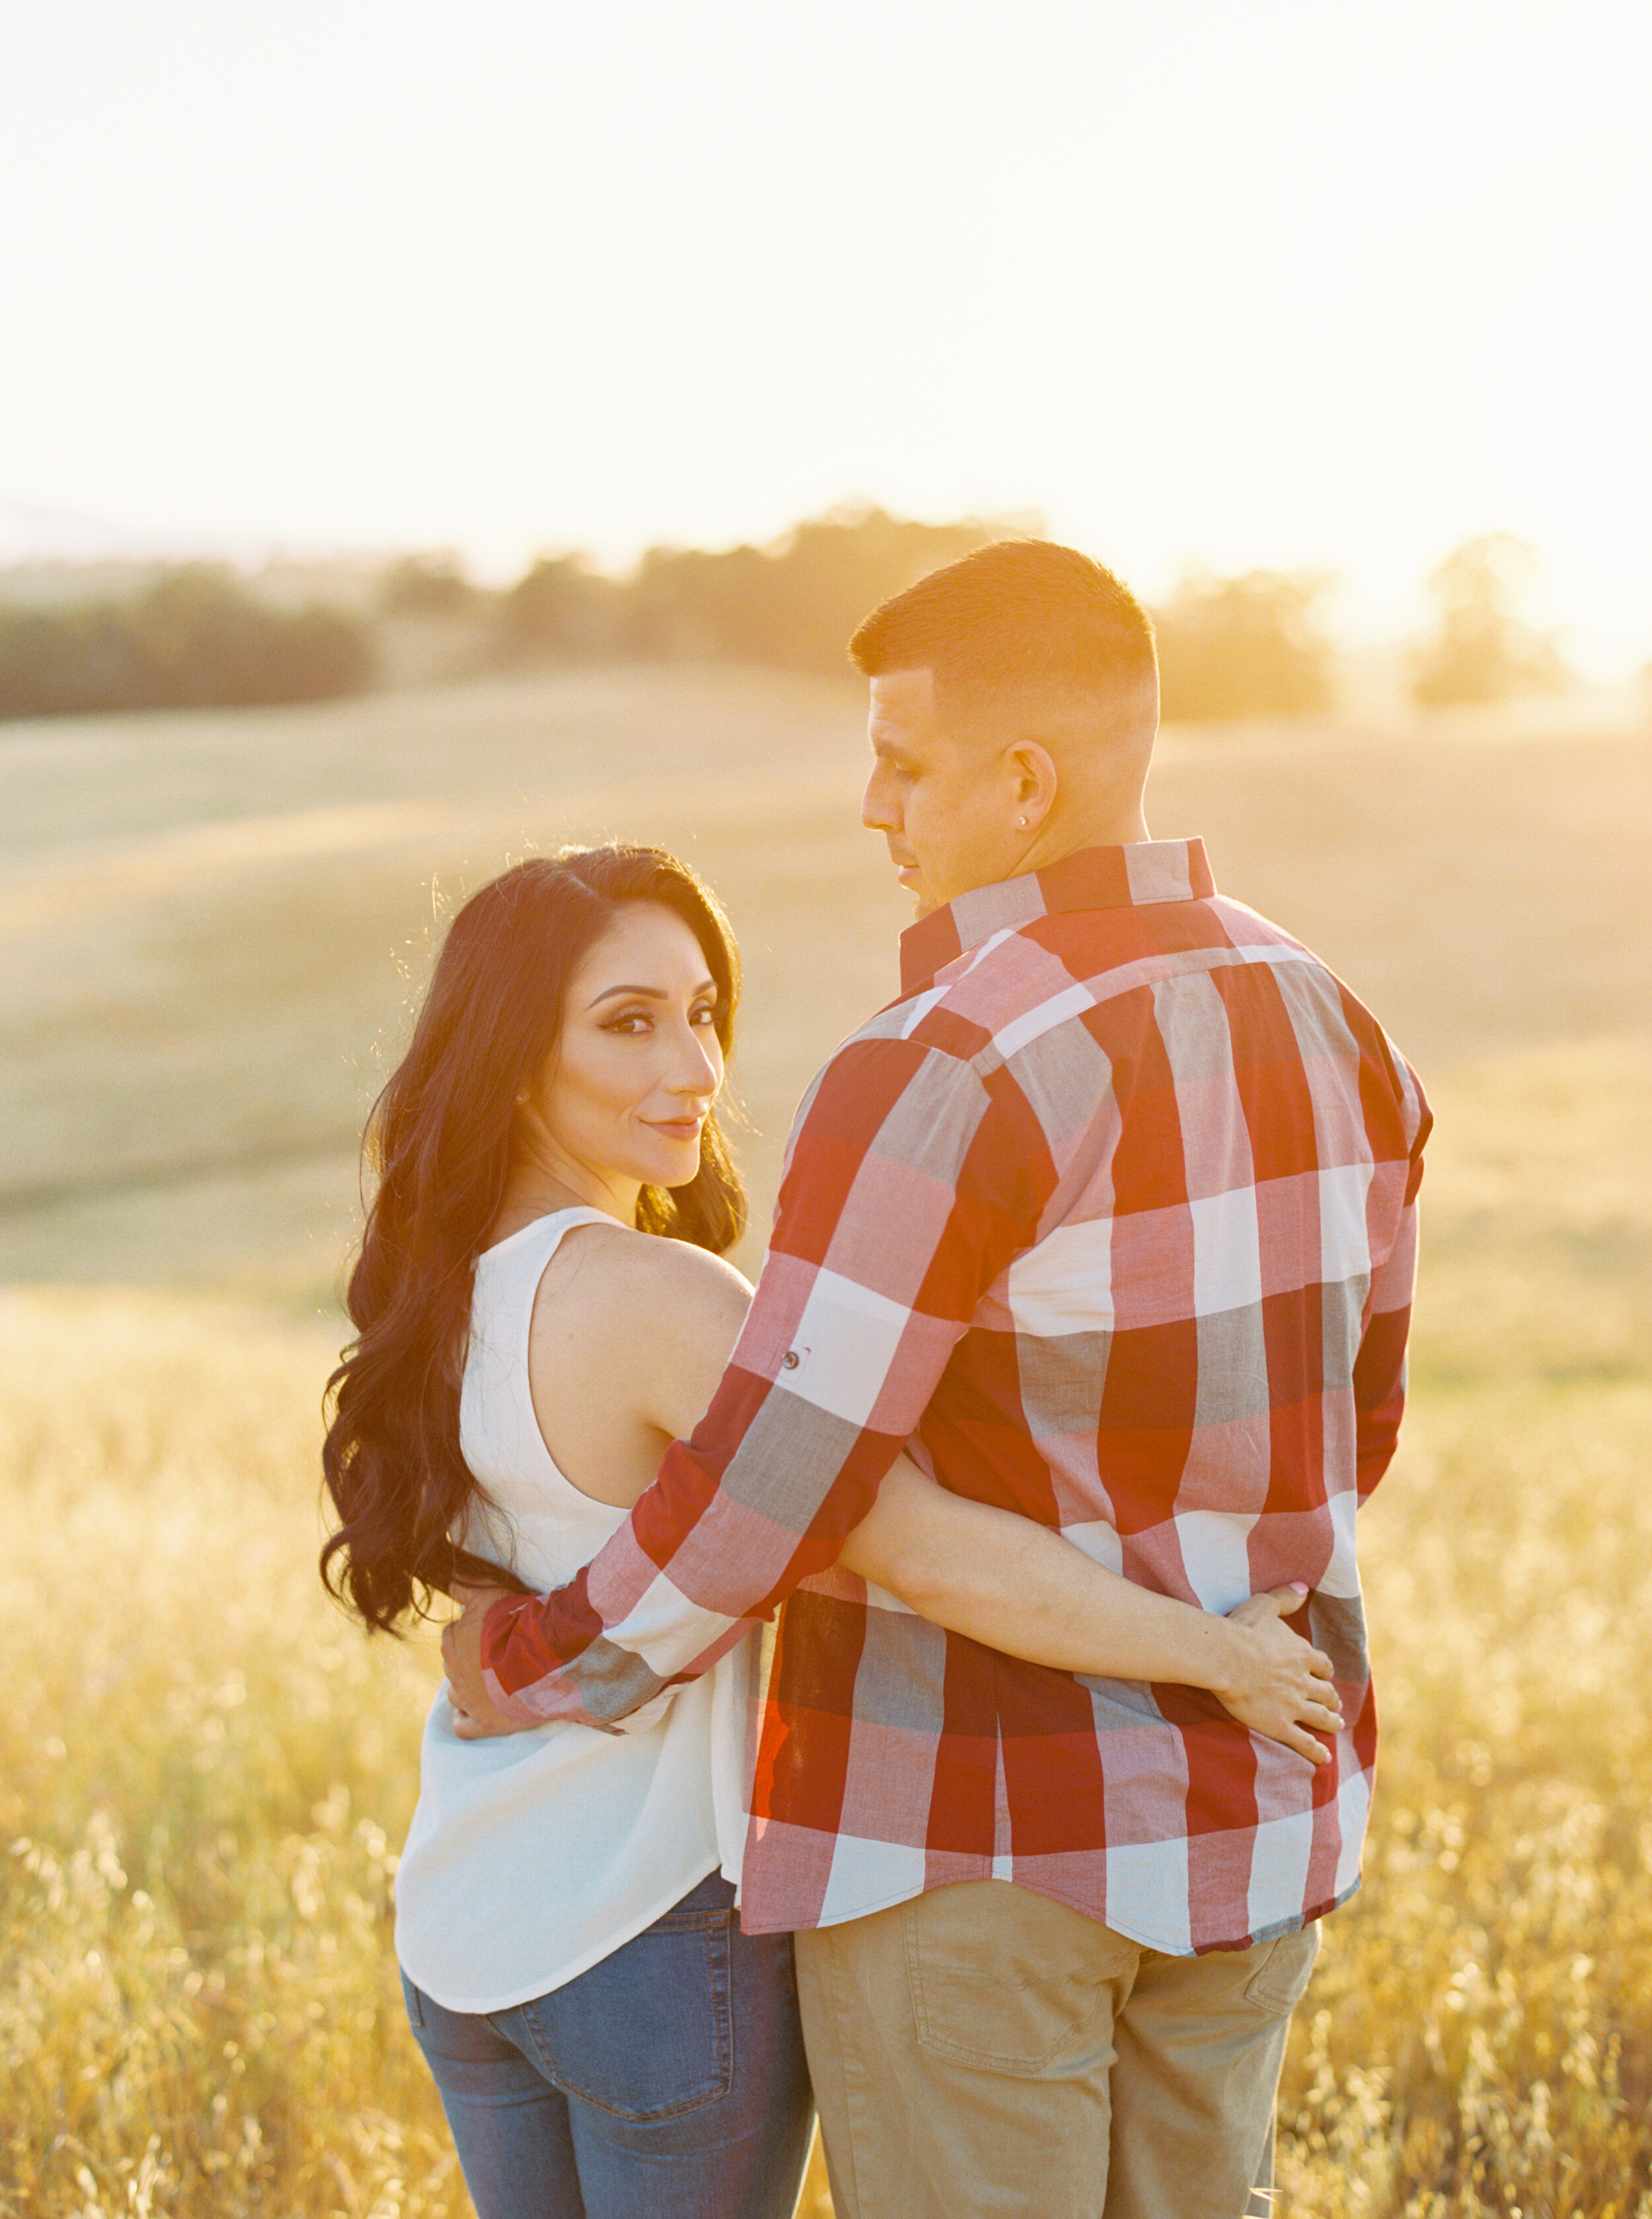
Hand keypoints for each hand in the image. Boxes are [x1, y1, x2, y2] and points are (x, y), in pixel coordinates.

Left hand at [440, 1584, 526, 1740]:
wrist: (541, 1656)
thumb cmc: (516, 1623)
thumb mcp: (491, 1594)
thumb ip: (467, 1588)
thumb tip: (449, 1583)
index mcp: (453, 1642)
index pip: (452, 1636)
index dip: (471, 1634)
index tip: (489, 1634)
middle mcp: (454, 1672)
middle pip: (454, 1665)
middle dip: (470, 1661)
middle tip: (495, 1656)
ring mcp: (468, 1700)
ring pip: (456, 1695)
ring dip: (467, 1689)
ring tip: (490, 1683)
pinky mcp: (483, 1722)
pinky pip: (463, 1726)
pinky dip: (466, 1719)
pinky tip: (478, 1710)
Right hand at [1210, 1584, 1342, 1763]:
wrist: (1225, 1658)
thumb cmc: (1242, 1629)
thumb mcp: (1265, 1605)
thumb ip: (1286, 1597)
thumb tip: (1304, 1587)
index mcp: (1302, 1654)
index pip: (1322, 1665)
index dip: (1324, 1670)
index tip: (1324, 1674)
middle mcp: (1304, 1681)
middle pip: (1325, 1693)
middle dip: (1331, 1699)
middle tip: (1334, 1704)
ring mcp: (1294, 1705)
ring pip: (1321, 1717)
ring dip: (1331, 1722)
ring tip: (1335, 1725)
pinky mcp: (1280, 1724)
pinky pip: (1304, 1742)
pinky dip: (1316, 1751)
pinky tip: (1324, 1758)